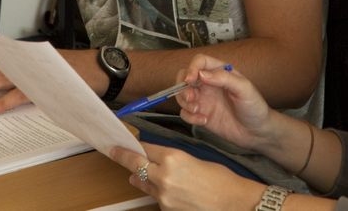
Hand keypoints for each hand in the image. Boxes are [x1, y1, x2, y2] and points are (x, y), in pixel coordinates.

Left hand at [110, 142, 262, 210]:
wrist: (233, 203)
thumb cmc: (221, 180)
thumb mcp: (195, 159)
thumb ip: (172, 158)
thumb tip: (156, 158)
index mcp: (173, 158)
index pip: (144, 148)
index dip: (135, 145)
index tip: (125, 142)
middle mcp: (164, 176)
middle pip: (135, 164)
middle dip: (123, 157)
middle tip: (114, 151)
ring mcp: (163, 196)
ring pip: (142, 182)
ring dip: (140, 177)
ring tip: (138, 174)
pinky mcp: (166, 210)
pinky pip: (155, 197)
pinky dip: (157, 192)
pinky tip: (165, 189)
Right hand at [175, 54, 275, 154]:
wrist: (258, 133)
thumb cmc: (255, 107)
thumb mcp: (244, 89)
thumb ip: (224, 78)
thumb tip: (202, 74)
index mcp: (220, 72)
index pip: (200, 61)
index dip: (192, 68)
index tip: (190, 80)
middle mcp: (209, 84)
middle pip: (185, 77)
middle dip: (182, 86)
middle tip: (190, 97)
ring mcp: (204, 100)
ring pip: (182, 95)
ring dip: (184, 102)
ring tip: (198, 110)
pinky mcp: (202, 115)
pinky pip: (186, 113)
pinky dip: (189, 117)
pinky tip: (203, 121)